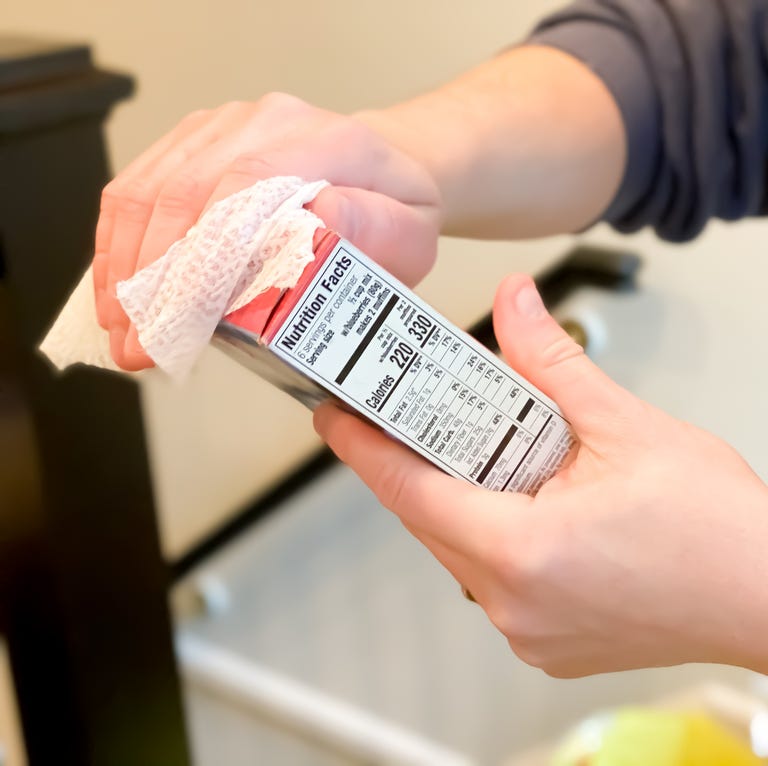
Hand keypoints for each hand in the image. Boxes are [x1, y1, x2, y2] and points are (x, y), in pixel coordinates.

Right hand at [92, 94, 440, 369]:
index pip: (245, 188)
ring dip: (124, 267)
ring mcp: (221, 129)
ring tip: (121, 330)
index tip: (186, 317)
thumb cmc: (392, 210)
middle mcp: (262, 123)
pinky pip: (138, 187)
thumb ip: (375, 227)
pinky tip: (118, 291)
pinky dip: (119, 244)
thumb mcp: (410, 230)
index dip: (206, 256)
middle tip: (142, 345)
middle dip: (153, 279)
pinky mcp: (194, 144)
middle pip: (183, 191)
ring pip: (147, 189)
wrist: (378, 171)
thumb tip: (318, 219)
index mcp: (322, 141)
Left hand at [314, 273, 767, 676]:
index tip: (332, 416)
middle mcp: (514, 602)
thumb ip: (554, 364)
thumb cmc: (717, 529)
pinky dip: (486, 530)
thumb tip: (518, 306)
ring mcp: (527, 628)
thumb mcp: (628, 427)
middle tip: (406, 413)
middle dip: (414, 462)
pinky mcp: (544, 637)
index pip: (410, 491)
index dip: (362, 448)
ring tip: (471, 448)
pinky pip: (488, 575)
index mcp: (523, 551)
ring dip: (454, 496)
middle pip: (429, 517)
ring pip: (456, 547)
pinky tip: (512, 497)